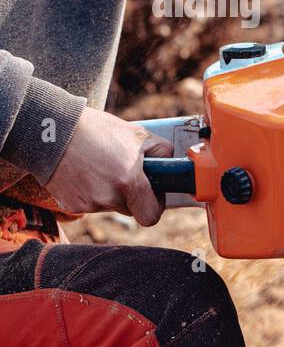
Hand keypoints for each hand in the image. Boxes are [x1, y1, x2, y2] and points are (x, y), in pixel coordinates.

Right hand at [45, 107, 171, 226]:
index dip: (154, 205)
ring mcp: (87, 204)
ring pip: (109, 206)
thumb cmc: (97, 130)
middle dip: (130, 194)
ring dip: (109, 192)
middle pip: (130, 209)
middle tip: (122, 171)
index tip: (151, 193)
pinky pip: (89, 204)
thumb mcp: (138, 134)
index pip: (151, 216)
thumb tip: (170, 168)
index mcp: (129, 182)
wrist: (51, 130)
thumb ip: (162, 152)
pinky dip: (90, 192)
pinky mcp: (70, 205)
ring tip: (99, 166)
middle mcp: (108, 197)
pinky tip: (84, 172)